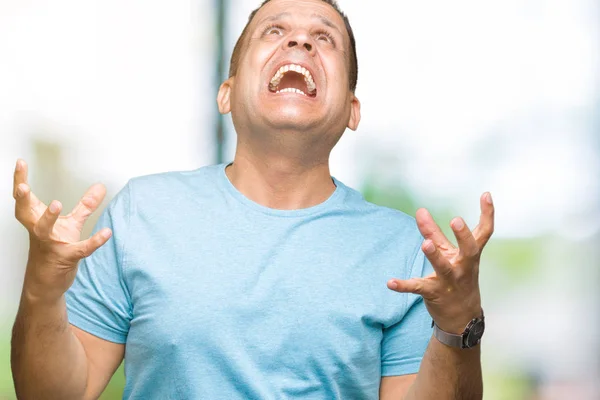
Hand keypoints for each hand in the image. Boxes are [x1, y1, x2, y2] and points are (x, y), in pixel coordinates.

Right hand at [13, 159, 111, 300]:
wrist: (46, 283)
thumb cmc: (55, 249)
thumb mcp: (71, 224)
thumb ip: (85, 205)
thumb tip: (100, 186)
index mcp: (37, 220)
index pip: (25, 198)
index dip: (20, 180)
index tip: (20, 162)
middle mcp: (40, 231)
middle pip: (25, 213)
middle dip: (22, 199)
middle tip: (22, 186)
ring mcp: (51, 245)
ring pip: (44, 231)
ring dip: (48, 218)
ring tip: (56, 203)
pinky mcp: (66, 258)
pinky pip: (80, 250)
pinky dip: (94, 242)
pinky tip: (106, 233)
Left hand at [387, 193, 494, 333]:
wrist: (462, 317)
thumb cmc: (456, 277)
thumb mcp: (448, 254)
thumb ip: (433, 232)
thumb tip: (419, 211)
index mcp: (470, 255)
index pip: (484, 233)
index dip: (487, 214)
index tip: (486, 194)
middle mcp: (463, 267)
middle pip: (468, 250)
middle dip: (463, 235)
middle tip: (456, 220)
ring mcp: (450, 281)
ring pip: (443, 267)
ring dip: (435, 255)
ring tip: (425, 244)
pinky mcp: (434, 293)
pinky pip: (418, 288)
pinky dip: (403, 285)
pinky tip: (390, 282)